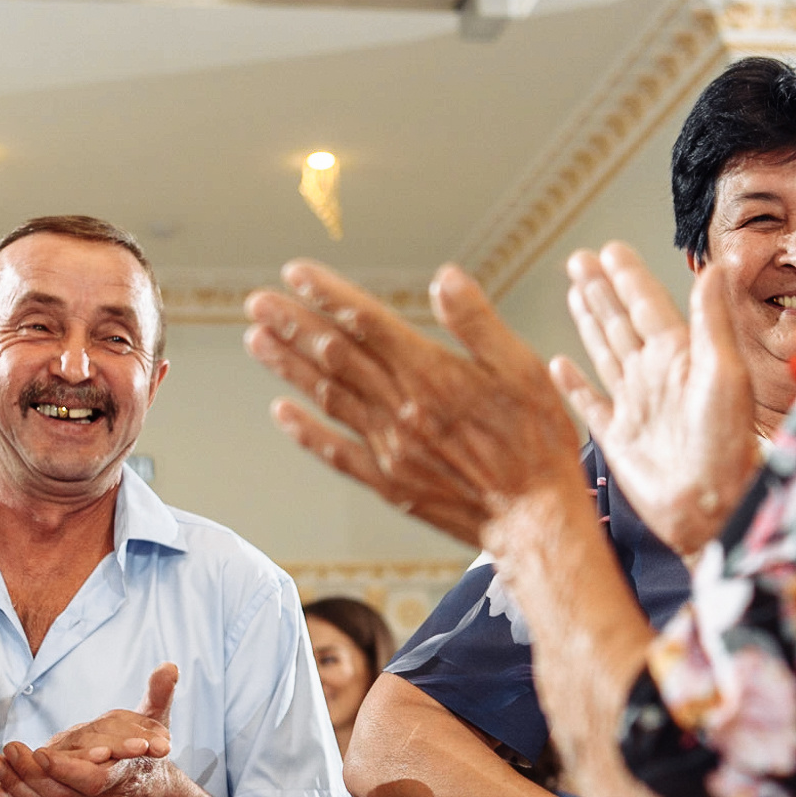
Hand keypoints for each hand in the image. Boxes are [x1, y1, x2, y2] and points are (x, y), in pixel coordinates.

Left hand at [0, 665, 177, 796]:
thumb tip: (169, 666)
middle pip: (61, 796)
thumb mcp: (157, 720)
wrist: (148, 795)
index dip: (65, 769)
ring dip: (18, 788)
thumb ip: (159, 694)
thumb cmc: (147, 753)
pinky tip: (1, 789)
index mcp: (124, 776)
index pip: (92, 780)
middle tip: (9, 748)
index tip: (40, 751)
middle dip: (30, 773)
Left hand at [243, 261, 580, 551]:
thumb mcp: (525, 370)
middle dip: (294, 324)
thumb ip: (479, 323)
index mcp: (431, 375)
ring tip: (257, 339)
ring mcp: (389, 448)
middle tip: (258, 301)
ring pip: (328, 397)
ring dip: (288, 366)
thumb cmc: (538, 446)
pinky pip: (336, 452)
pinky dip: (305, 431)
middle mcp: (400, 409)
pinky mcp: (389, 483)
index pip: (368, 323)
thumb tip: (445, 278)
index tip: (295, 273)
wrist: (535, 523)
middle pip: (336, 356)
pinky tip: (281, 412)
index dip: (328, 295)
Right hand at [551, 245, 760, 560]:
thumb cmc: (727, 447)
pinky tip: (560, 366)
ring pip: (606, 351)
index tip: (611, 249)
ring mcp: (636, 406)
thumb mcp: (724, 375)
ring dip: (590, 321)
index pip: (647, 304)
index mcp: (678, 356)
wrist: (712, 508)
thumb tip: (713, 267)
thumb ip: (713, 321)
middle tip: (580, 259)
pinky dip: (573, 385)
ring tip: (575, 293)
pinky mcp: (619, 439)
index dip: (628, 277)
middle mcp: (654, 376)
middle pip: (620, 321)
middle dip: (601, 289)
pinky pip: (591, 403)